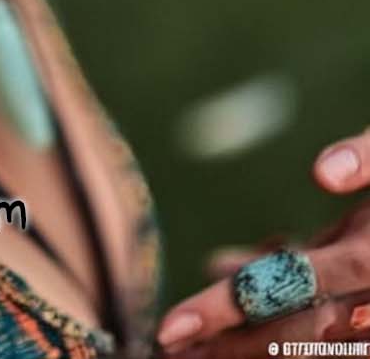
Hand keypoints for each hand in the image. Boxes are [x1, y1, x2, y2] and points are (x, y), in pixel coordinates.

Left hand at [152, 129, 369, 358]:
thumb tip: (323, 174)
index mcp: (369, 261)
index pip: (286, 292)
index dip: (226, 312)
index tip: (171, 326)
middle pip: (288, 333)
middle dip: (226, 346)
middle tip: (166, 350)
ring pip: (302, 336)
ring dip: (246, 340)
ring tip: (189, 343)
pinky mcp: (366, 300)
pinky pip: (319, 312)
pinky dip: (272, 305)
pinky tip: (230, 269)